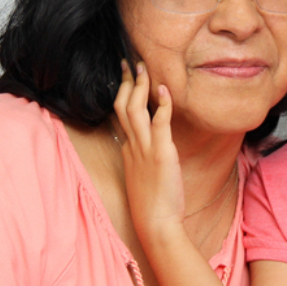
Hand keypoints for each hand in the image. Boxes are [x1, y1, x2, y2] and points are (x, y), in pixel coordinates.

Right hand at [113, 60, 187, 249]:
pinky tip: (165, 89)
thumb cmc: (153, 204)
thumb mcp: (144, 177)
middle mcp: (132, 146)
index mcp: (128, 150)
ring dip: (140, 86)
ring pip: (135, 109)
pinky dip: (162, 104)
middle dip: (126, 82)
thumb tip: (150, 149)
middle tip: (131, 62)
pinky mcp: (161, 154)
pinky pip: (160, 123)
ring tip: (145, 67)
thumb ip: (144, 159)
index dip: (122, 93)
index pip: (121, 115)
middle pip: (123, 106)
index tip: (126, 78)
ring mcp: (145, 149)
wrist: (156, 223)